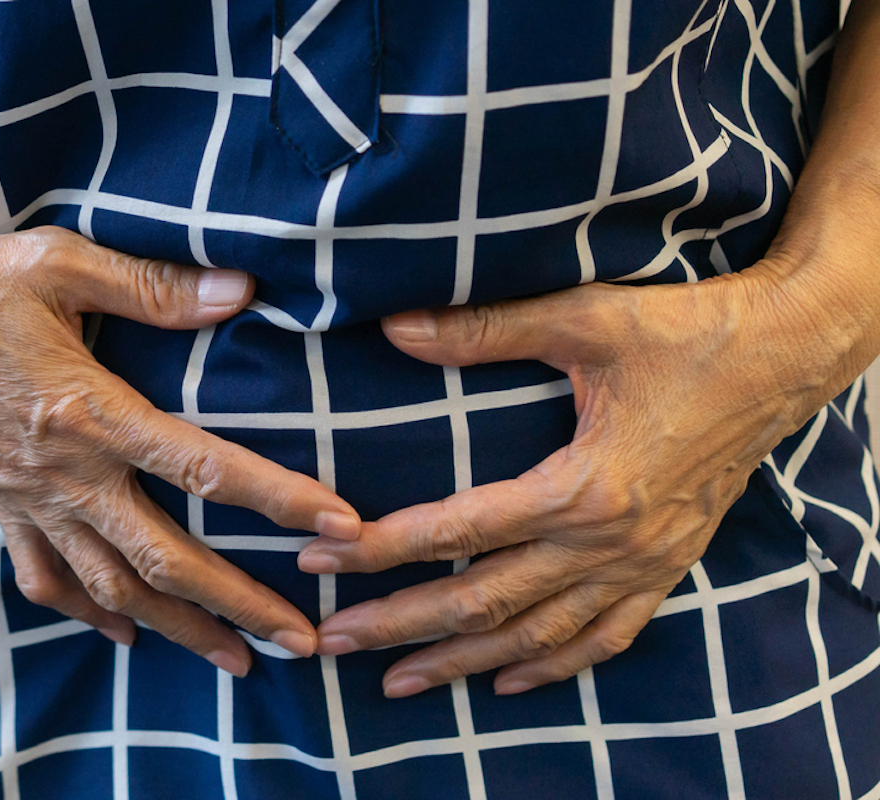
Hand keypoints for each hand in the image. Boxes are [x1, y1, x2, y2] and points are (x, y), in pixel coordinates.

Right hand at [0, 224, 360, 675]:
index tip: (339, 527)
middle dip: (239, 605)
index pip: (202, 468)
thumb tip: (240, 292)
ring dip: (177, 628)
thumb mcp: (59, 263)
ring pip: (111, 585)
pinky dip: (84, 611)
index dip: (278, 499)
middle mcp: (63, 471)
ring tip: (235, 660)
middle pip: (165, 558)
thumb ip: (153, 288)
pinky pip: (43, 577)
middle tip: (301, 641)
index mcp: (88, 410)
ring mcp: (28, 496)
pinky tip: (123, 632)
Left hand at [297, 264, 834, 695]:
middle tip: (334, 639)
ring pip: (537, 636)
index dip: (380, 548)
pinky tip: (510, 680)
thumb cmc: (686, 334)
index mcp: (584, 487)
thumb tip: (395, 326)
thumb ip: (484, 331)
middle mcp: (610, 544)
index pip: (457, 530)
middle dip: (402, 625)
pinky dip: (555, 666)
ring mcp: (642, 565)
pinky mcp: (667, 568)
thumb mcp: (584, 321)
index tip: (320, 555)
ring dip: (463, 663)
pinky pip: (606, 639)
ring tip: (399, 683)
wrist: (785, 356)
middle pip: (484, 601)